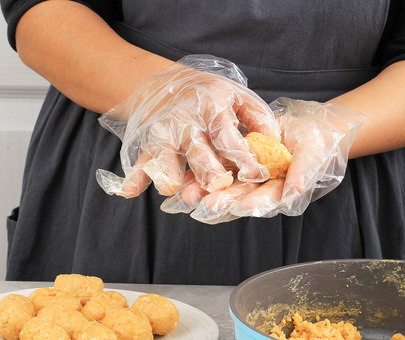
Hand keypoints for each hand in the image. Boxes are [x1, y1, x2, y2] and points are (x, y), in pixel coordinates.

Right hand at [96, 55, 277, 197]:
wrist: (170, 83)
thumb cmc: (213, 96)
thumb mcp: (240, 98)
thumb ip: (258, 120)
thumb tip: (274, 145)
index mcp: (213, 106)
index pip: (229, 135)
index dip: (242, 154)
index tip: (254, 173)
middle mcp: (188, 119)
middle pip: (197, 146)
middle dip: (206, 166)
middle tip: (216, 184)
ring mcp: (166, 130)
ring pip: (166, 152)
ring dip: (167, 169)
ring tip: (170, 187)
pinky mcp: (150, 141)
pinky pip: (142, 158)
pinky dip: (136, 174)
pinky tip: (130, 190)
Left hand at [162, 98, 364, 223]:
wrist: (311, 127)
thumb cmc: (318, 142)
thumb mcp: (314, 155)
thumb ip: (303, 173)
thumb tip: (294, 190)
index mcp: (283, 191)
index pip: (268, 199)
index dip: (255, 203)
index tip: (241, 206)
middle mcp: (263, 188)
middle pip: (242, 196)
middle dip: (224, 200)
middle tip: (206, 204)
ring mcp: (250, 176)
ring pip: (226, 185)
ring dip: (207, 191)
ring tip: (188, 195)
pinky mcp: (238, 162)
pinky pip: (220, 168)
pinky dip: (203, 173)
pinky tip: (186, 176)